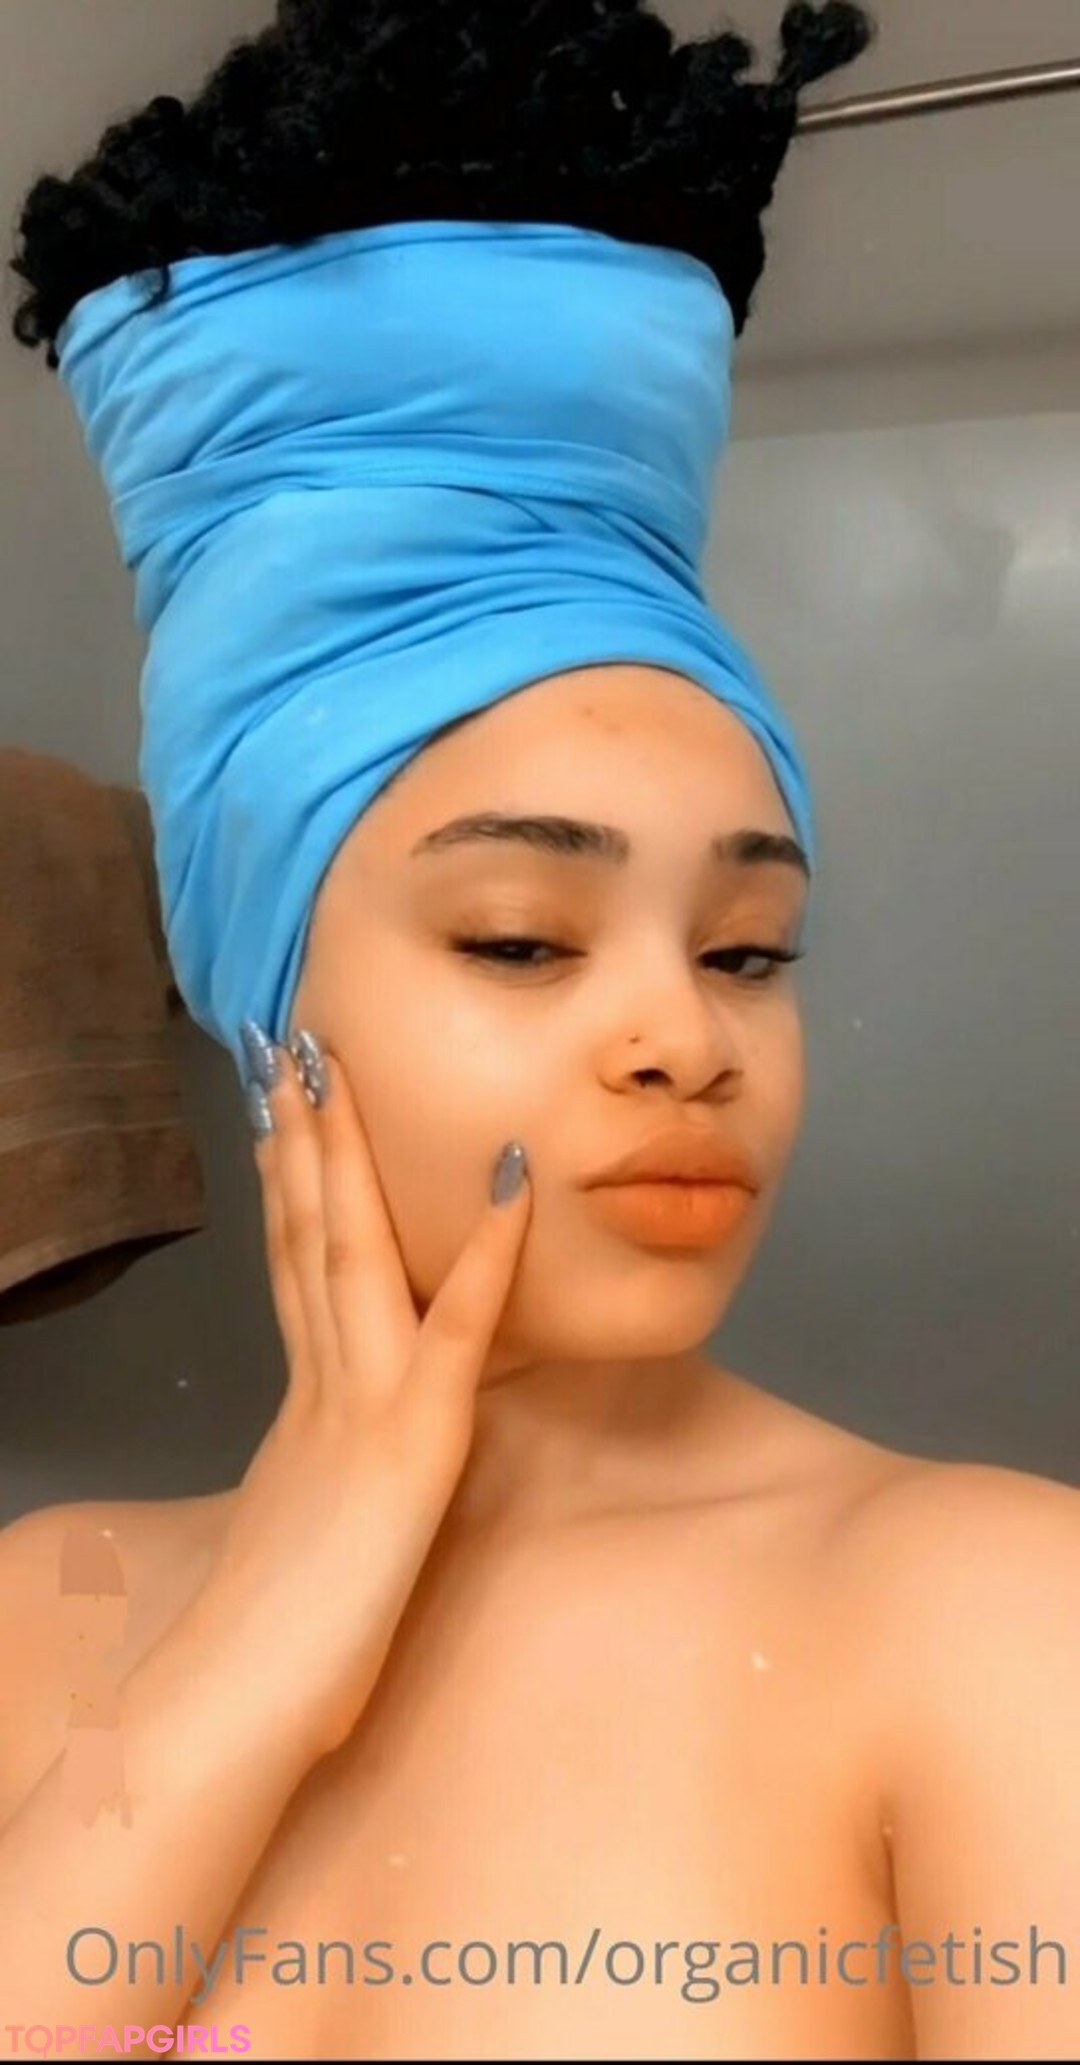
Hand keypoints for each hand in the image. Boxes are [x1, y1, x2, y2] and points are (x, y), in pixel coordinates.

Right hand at [208, 1028, 531, 1760]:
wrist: (236, 1700)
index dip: (288, 1179)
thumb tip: (320, 1468)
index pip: (293, 1261)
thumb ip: (315, 1480)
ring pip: (357, 1250)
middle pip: (309, 1230)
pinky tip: (511, 1180)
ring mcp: (364, 1403)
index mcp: (304, 1400)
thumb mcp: (301, 1533)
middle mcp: (324, 1380)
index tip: (279, 1107)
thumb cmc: (274, 1643)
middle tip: (288, 1043)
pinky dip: (487, 1251)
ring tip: (338, 1064)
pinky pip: (458, 1330)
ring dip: (352, 1153)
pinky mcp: (412, 1444)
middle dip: (301, 1132)